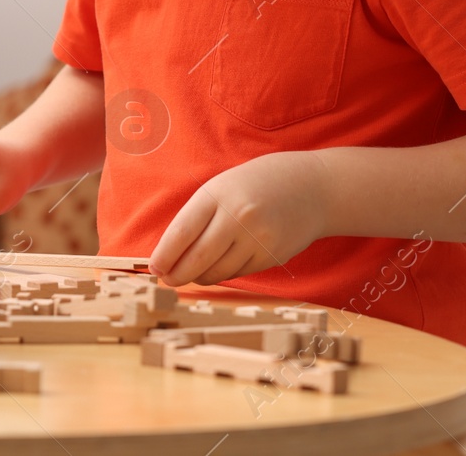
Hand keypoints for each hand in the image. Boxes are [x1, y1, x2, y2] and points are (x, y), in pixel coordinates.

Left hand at [148, 150, 330, 286]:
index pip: (181, 233)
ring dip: (199, 277)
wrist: (311, 188)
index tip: (154, 268)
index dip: (164, 256)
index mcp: (217, 195)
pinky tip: (218, 268)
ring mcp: (257, 239)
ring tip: (190, 274)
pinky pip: (237, 273)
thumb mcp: (222, 188)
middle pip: (197, 258)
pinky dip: (222, 274)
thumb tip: (170, 253)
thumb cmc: (255, 185)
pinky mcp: (271, 256)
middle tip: (167, 280)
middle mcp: (237, 217)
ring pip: (217, 271)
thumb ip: (198, 216)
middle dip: (177, 274)